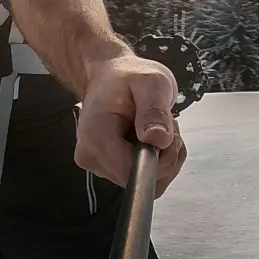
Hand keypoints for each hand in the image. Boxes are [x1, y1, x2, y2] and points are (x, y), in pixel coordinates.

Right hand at [76, 53, 187, 196]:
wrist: (111, 77)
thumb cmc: (127, 77)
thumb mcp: (150, 82)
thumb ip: (154, 109)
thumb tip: (158, 139)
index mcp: (94, 136)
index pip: (132, 172)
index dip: (160, 158)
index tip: (166, 132)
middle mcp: (92, 157)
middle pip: (142, 179)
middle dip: (165, 155)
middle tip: (164, 123)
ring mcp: (101, 166)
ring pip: (149, 181)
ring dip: (165, 157)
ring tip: (158, 126)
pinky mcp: (112, 170)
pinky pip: (148, 179)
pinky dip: (163, 161)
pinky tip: (157, 138)